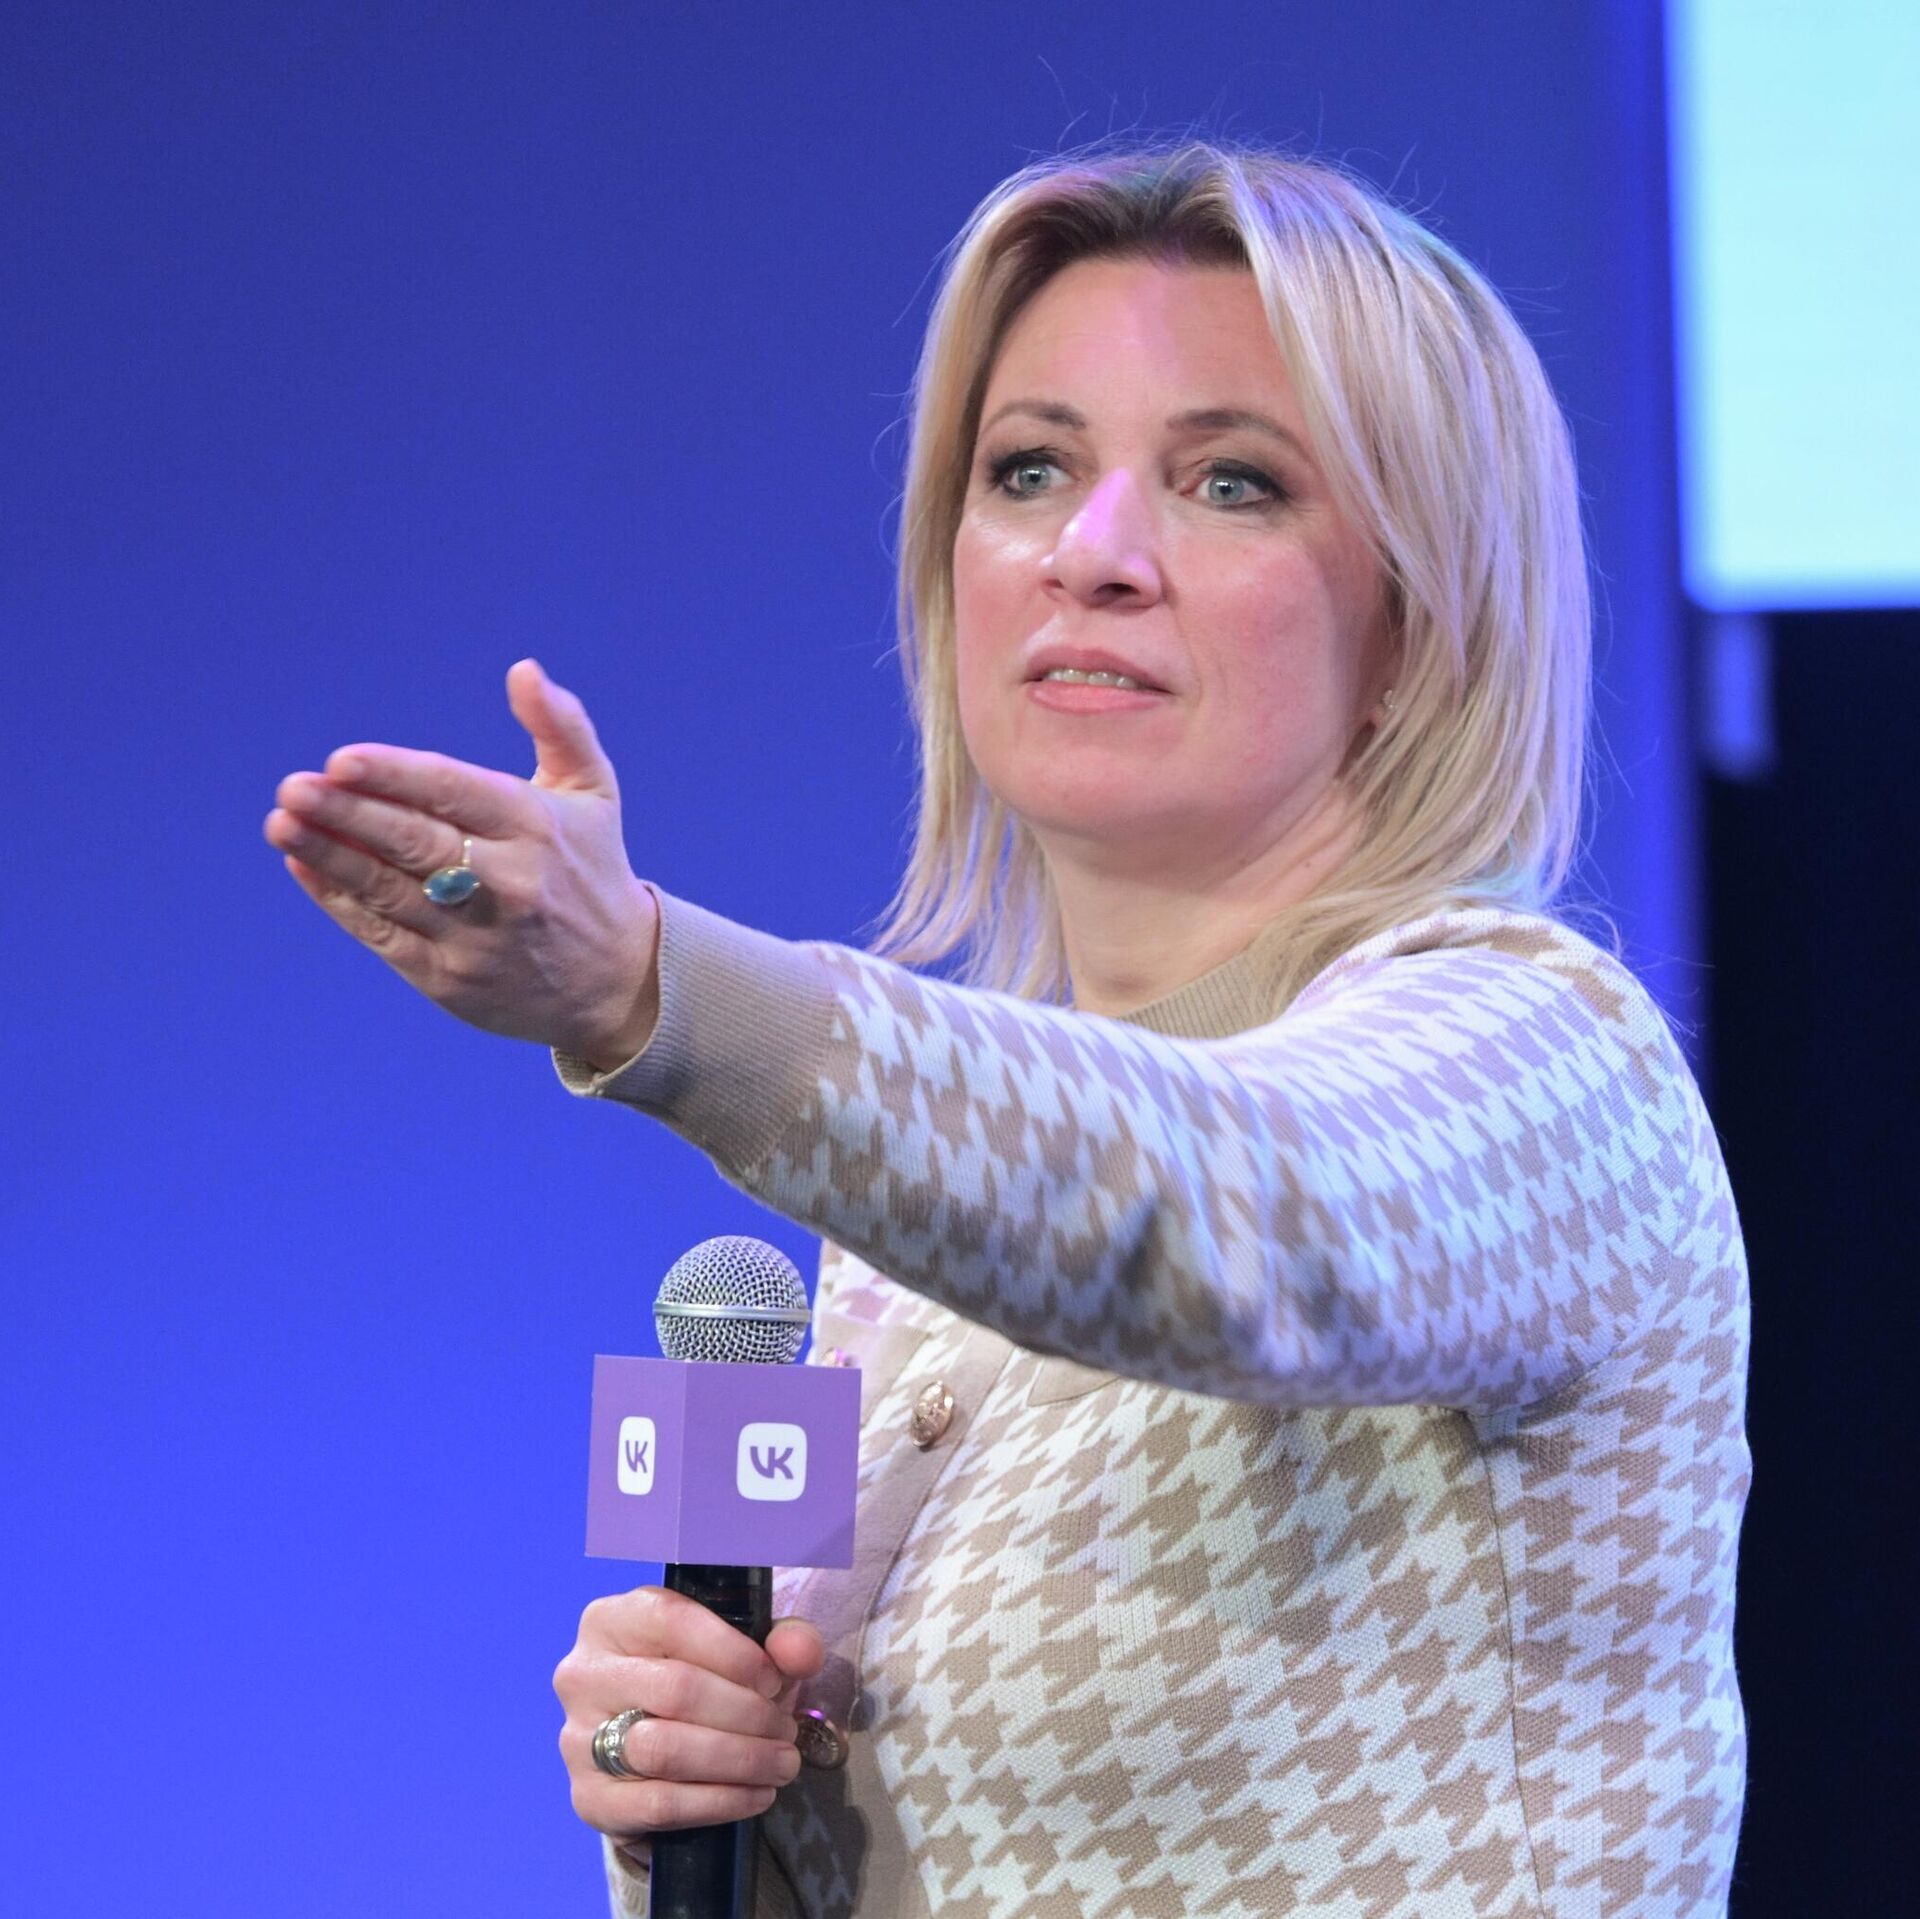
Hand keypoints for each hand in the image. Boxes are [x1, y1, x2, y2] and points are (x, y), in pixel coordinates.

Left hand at [264, 660, 660, 1068]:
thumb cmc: (591, 871)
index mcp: (537, 829)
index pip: (455, 794)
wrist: (615, 983)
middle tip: (293, 787)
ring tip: (282, 822)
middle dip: (349, 813)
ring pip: (388, 889)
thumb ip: (561, 726)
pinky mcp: (449, 980)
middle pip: (413, 842)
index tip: (341, 760)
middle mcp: (508, 884)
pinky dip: (338, 899)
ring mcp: (476, 937)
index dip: (395, 776)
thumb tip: (524, 670)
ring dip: (330, 854)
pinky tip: (304, 864)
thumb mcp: (594, 794)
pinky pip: (381, 933)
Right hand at [554, 1586, 826, 1853]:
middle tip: (786, 1731)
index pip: (671, 1621)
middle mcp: (584, 1674)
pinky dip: (718, 1802)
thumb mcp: (741, 1647)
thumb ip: (781, 1640)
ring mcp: (578, 1739)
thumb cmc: (702, 1680)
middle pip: (676, 1689)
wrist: (656, 1752)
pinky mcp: (589, 1798)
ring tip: (781, 1763)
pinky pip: (659, 1804)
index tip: (776, 1680)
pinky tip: (755, 1795)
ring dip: (738, 1759)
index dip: (734, 1652)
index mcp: (612, 1619)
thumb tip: (802, 1652)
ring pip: (666, 1748)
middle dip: (747, 1713)